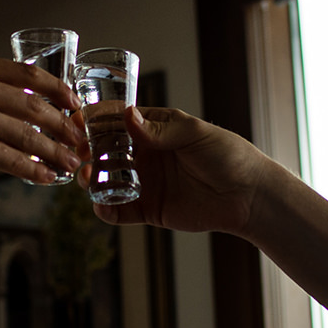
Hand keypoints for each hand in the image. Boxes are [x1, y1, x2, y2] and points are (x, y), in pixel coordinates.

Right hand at [0, 54, 84, 195]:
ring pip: (29, 135)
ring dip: (56, 151)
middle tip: (79, 139)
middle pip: (35, 107)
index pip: (28, 74)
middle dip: (64, 125)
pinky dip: (36, 171)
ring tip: (71, 161)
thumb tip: (34, 105)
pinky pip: (16, 160)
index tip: (75, 104)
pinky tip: (48, 177)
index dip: (58, 90)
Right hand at [89, 106, 272, 238]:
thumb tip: (128, 116)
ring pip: (108, 181)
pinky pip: (120, 211)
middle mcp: (145, 155)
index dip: (96, 123)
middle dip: (89, 154)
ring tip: (88, 180)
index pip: (117, 122)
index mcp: (154, 129)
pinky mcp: (149, 209)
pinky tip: (101, 205)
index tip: (80, 125)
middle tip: (80, 157)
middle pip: (106, 152)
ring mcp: (145, 182)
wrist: (248, 195)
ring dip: (93, 181)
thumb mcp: (194, 134)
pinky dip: (106, 210)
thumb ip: (160, 129)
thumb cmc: (228, 155)